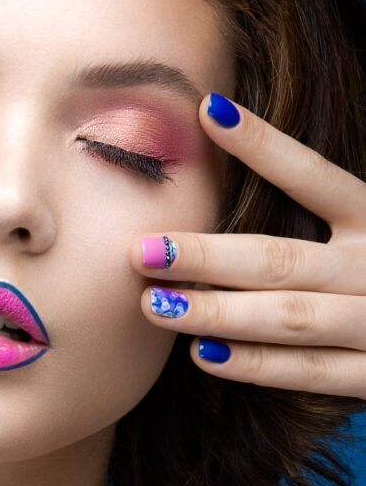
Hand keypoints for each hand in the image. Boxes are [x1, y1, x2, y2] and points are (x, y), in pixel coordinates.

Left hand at [132, 93, 365, 399]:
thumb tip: (219, 148)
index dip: (264, 145)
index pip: (315, 176)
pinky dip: (254, 363)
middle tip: (141, 251)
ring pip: (288, 317)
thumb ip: (312, 210)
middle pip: (281, 260)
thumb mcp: (361, 232)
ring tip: (155, 304)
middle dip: (206, 256)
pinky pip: (308, 372)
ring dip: (216, 313)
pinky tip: (201, 352)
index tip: (207, 113)